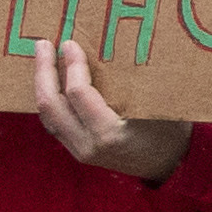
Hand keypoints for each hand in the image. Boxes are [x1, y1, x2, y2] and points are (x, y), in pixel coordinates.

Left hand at [29, 42, 193, 185]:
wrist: (169, 167)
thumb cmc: (170, 133)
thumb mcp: (159, 107)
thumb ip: (135, 82)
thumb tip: (116, 45)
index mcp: (109, 133)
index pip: (78, 93)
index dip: (72, 65)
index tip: (71, 43)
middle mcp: (88, 144)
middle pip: (51, 104)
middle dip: (44, 71)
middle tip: (43, 44)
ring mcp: (79, 150)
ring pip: (47, 115)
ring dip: (41, 85)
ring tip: (42, 59)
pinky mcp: (77, 151)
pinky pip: (53, 122)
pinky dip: (50, 99)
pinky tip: (50, 82)